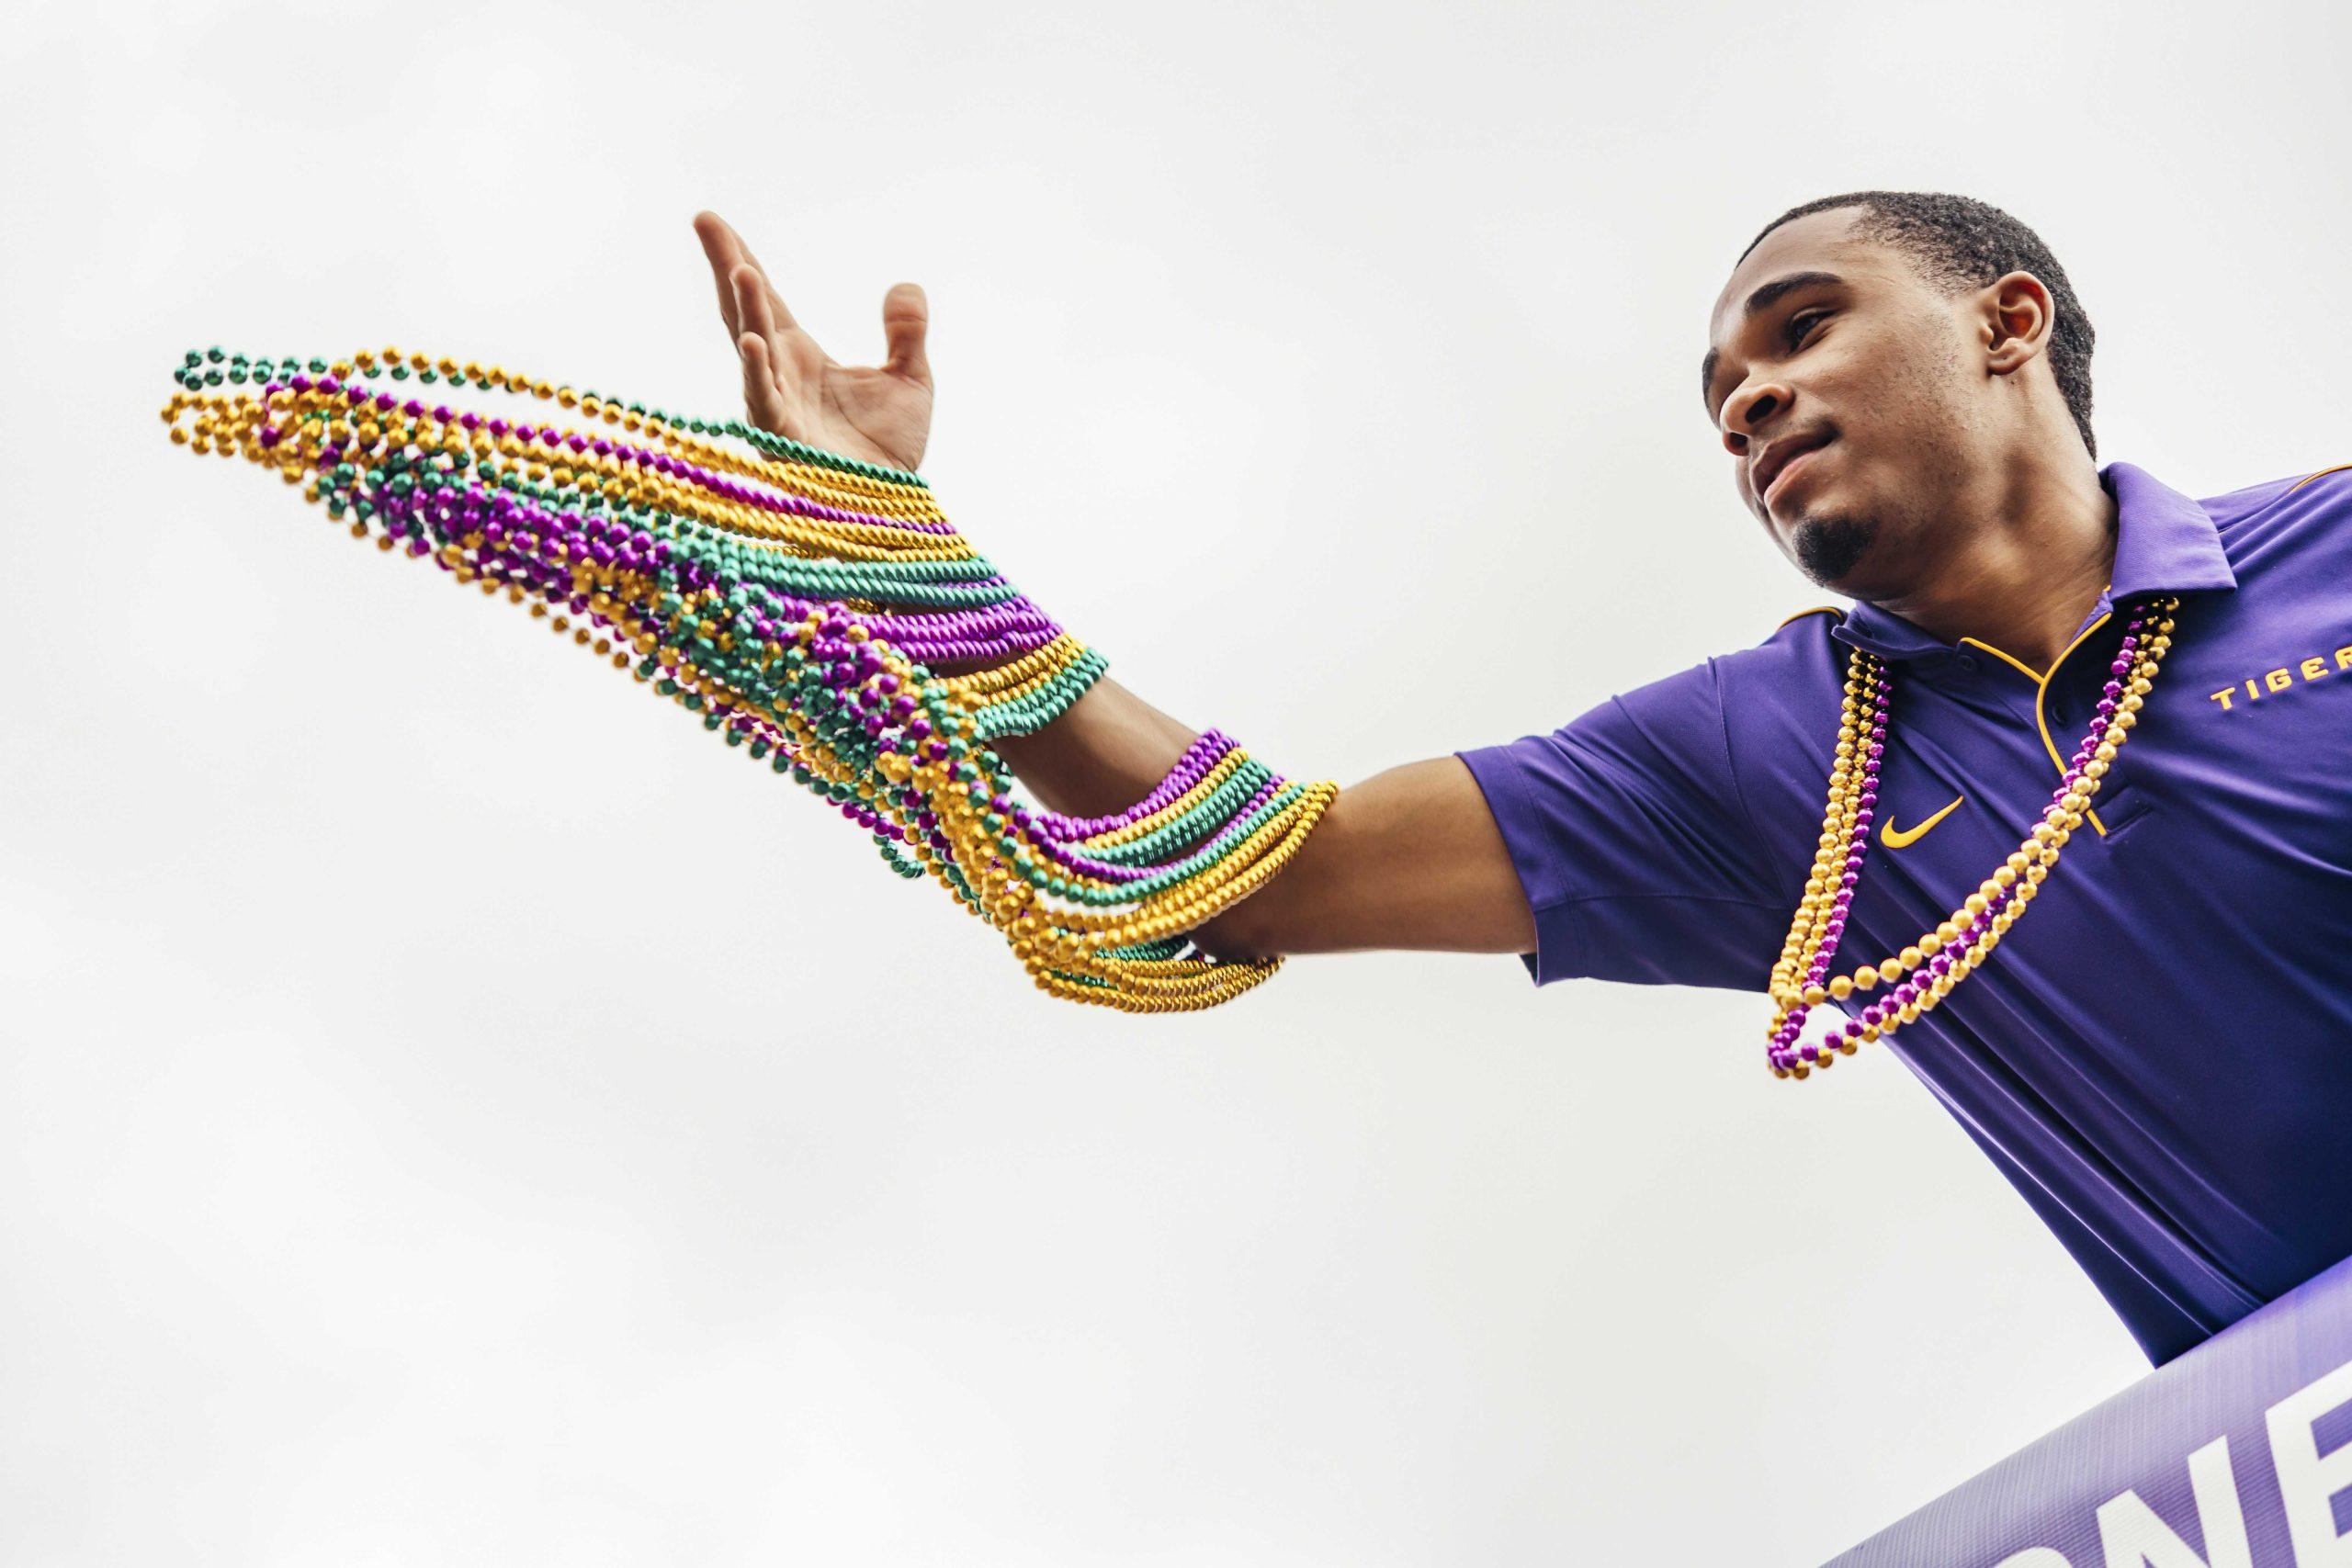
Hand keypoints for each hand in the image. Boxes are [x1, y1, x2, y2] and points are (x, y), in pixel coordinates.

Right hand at [692, 209, 934, 471]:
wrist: (890, 504)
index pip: (767, 297)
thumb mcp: (911, 379)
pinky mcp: (782, 438)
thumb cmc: (890, 449)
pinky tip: (754, 341)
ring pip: (752, 348)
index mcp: (799, 354)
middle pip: (744, 310)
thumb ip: (907, 333)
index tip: (710, 220)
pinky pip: (764, 400)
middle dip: (725, 266)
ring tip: (740, 269)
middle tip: (706, 221)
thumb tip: (906, 285)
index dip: (740, 257)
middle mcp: (777, 373)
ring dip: (745, 310)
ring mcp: (774, 404)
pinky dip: (757, 370)